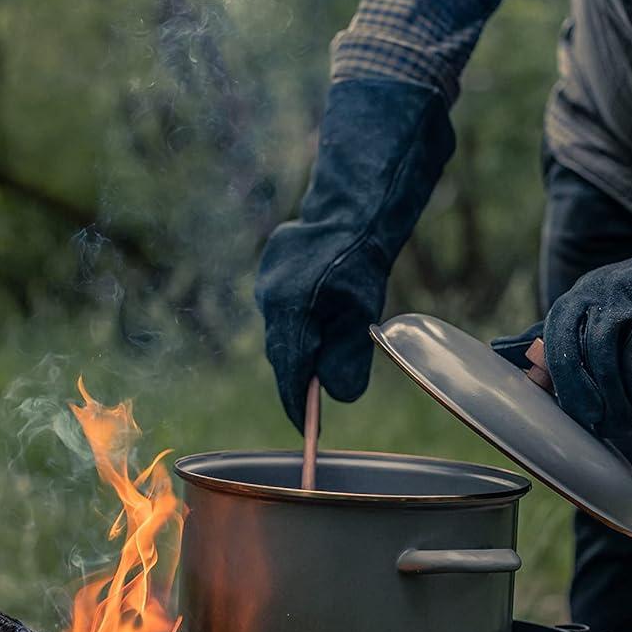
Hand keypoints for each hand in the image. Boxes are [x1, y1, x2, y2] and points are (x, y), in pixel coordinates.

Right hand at [255, 79, 454, 428]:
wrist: (352, 202)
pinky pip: (285, 307)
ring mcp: (269, 280)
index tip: (303, 428)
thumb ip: (348, 358)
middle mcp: (270, 298)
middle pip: (283, 352)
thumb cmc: (360, 257)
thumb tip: (337, 397)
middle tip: (314, 401)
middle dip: (298, 377)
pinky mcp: (275, 267)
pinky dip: (301, 321)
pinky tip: (321, 317)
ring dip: (302, 346)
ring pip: (284, 329)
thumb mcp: (362, 315)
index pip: (288, 373)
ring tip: (321, 359)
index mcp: (289, 312)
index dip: (295, 405)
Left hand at [500, 167, 631, 432]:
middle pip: (600, 373)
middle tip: (621, 424)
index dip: (568, 392)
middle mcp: (619, 297)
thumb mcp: (596, 308)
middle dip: (609, 410)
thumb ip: (559, 341)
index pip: (560, 349)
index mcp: (585, 294)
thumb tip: (513, 363)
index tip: (583, 417)